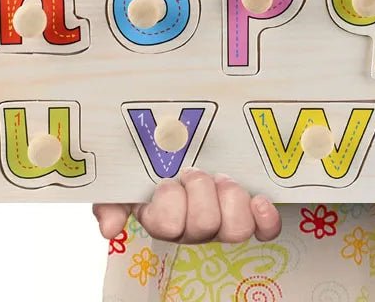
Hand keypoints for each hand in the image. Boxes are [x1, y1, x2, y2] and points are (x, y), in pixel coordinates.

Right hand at [92, 169, 281, 244]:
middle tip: (195, 171)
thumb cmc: (155, 163)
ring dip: (230, 197)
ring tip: (223, 179)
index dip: (170, 199)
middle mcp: (194, 226)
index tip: (168, 178)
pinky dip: (264, 219)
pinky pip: (264, 230)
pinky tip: (260, 202)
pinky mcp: (250, 215)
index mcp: (162, 218)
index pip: (166, 225)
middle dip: (201, 189)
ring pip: (235, 229)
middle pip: (204, 225)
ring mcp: (223, 223)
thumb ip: (110, 200)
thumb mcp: (124, 177)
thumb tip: (111, 228)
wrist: (185, 145)